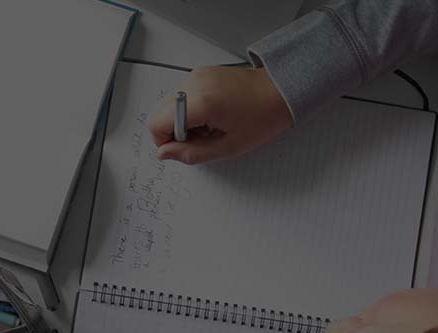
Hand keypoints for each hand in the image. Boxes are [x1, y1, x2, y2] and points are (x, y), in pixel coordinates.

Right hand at [147, 66, 291, 163]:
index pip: (156, 123)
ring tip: (210, 125)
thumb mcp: (227, 146)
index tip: (184, 147)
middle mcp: (193, 83)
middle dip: (174, 131)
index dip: (165, 141)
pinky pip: (183, 95)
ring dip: (183, 120)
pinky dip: (191, 108)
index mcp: (199, 102)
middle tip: (201, 138)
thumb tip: (165, 154)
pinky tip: (213, 114)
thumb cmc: (262, 117)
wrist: (281, 91)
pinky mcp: (201, 73)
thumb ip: (191, 153)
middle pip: (160, 113)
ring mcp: (196, 75)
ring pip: (169, 105)